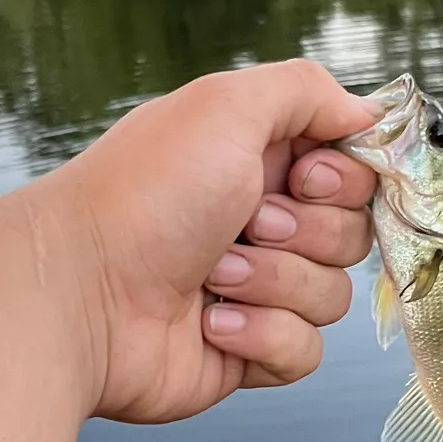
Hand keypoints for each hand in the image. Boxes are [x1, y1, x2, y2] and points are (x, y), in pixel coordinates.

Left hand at [31, 59, 378, 422]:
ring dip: (273, 282)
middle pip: (352, 233)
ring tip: (212, 275)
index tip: (303, 178)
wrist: (76, 296)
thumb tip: (366, 112)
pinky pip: (304, 350)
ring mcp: (254, 286)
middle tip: (246, 224)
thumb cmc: (143, 195)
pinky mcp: (246, 350)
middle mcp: (260, 218)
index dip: (343, 178)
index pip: (353, 168)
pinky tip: (209, 322)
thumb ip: (306, 91)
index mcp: (258, 157)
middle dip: (305, 233)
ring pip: (332, 295)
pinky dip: (262, 335)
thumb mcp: (224, 107)